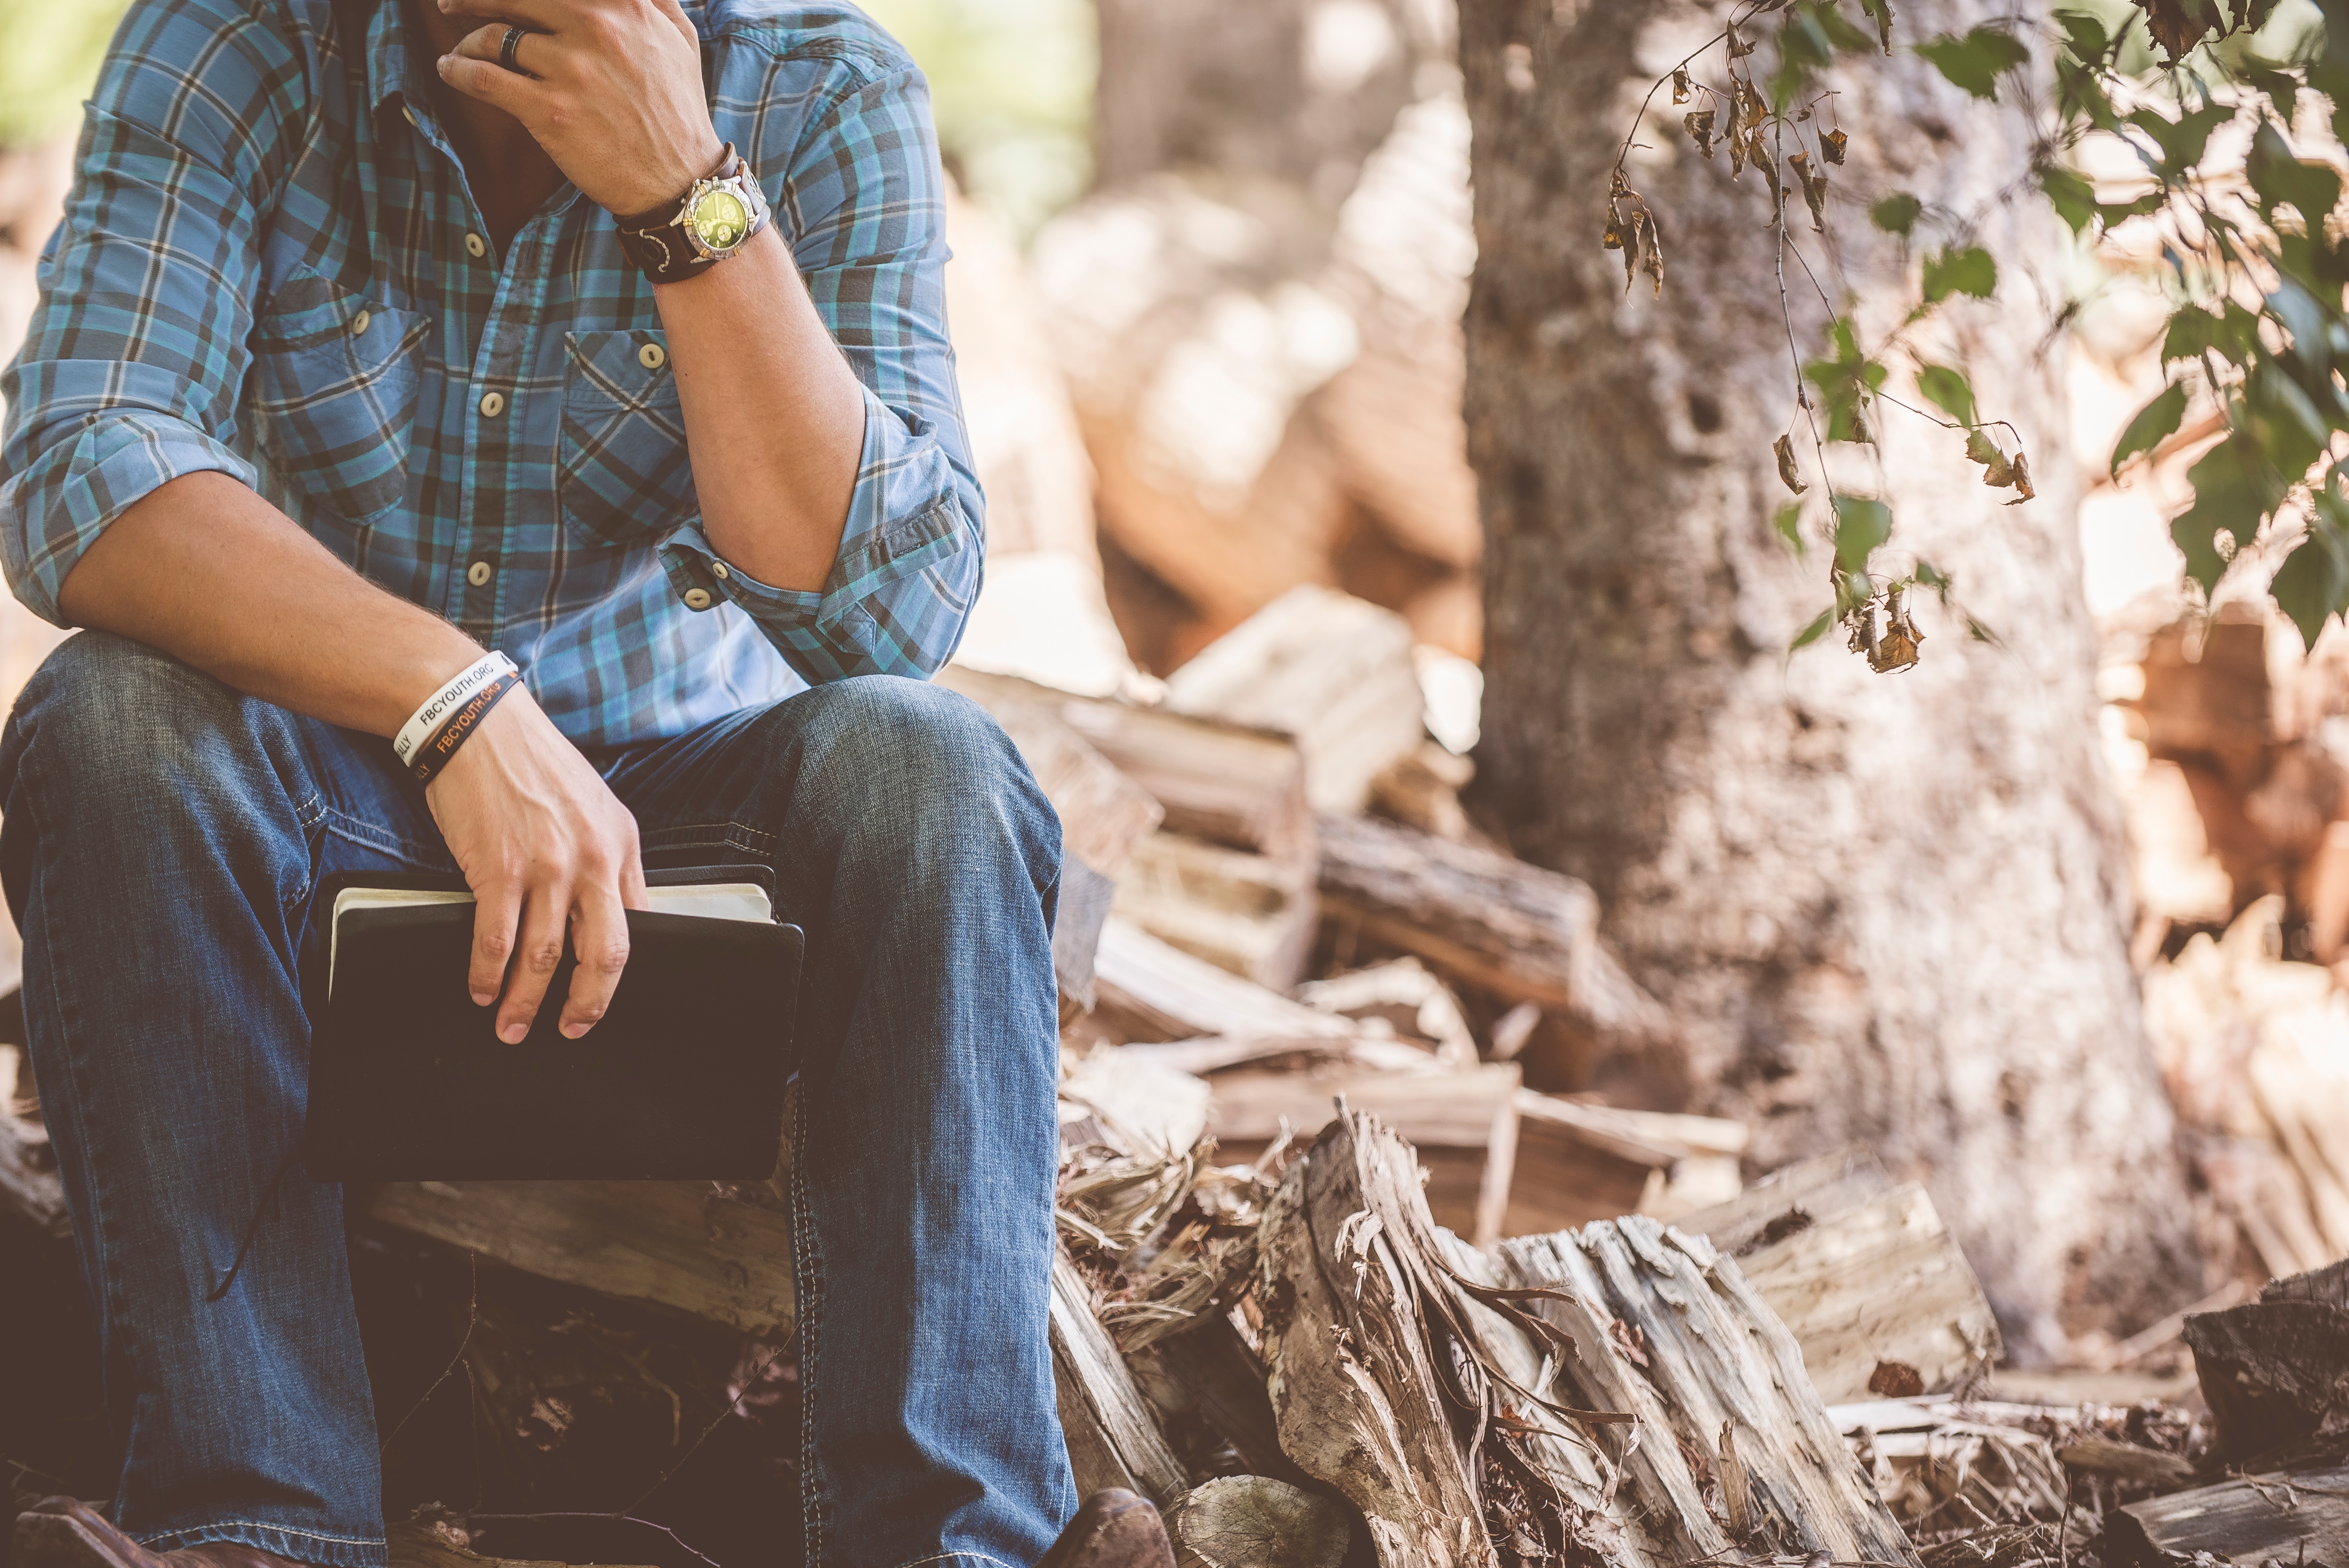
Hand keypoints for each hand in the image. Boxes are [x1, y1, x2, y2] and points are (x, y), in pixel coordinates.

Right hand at [424, 687, 648, 1040]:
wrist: (477, 723)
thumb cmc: (533, 764)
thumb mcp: (595, 806)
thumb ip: (608, 858)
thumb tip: (612, 911)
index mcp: (622, 845)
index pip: (637, 925)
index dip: (620, 971)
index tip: (603, 996)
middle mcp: (592, 860)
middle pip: (603, 954)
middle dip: (586, 1004)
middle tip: (571, 1030)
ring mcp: (546, 867)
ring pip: (544, 958)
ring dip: (525, 1001)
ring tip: (511, 1025)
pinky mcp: (497, 869)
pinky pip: (496, 941)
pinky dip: (486, 974)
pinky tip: (480, 989)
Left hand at [436, 0, 725, 215]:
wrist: (678, 181)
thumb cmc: (678, 110)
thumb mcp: (679, 39)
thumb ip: (653, 0)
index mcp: (625, 6)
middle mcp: (597, 28)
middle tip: (452, 4)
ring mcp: (571, 69)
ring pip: (494, 37)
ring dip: (467, 42)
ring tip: (461, 51)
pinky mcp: (550, 111)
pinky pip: (486, 79)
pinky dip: (459, 71)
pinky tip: (450, 70)